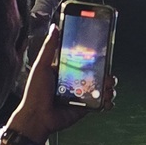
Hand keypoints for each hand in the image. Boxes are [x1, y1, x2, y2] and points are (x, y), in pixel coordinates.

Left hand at [5, 20, 105, 141]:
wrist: (37, 117)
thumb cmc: (35, 92)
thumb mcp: (41, 66)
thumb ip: (49, 48)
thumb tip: (55, 27)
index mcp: (66, 70)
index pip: (84, 60)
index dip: (94, 56)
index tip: (103, 51)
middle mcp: (75, 82)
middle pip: (97, 73)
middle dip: (106, 72)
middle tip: (108, 72)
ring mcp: (81, 95)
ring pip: (102, 88)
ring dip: (109, 86)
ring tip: (109, 87)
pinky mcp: (86, 107)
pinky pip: (101, 103)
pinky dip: (108, 101)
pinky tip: (108, 99)